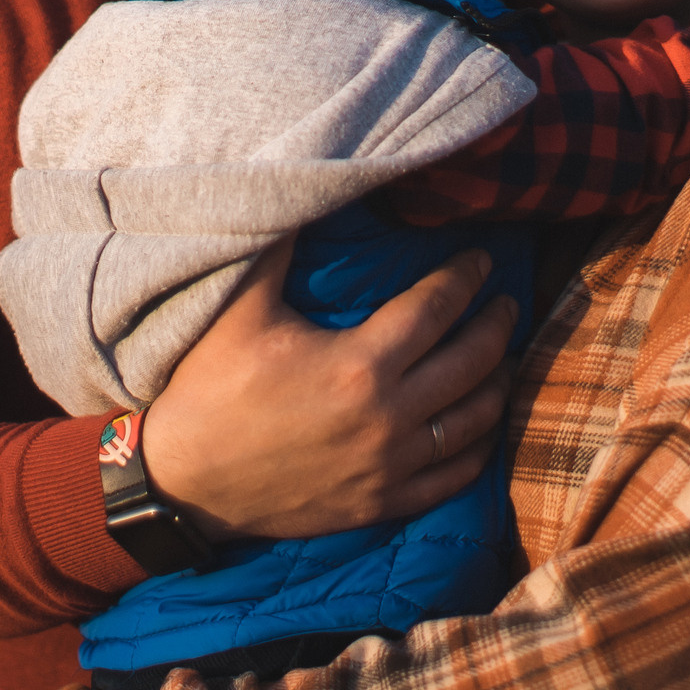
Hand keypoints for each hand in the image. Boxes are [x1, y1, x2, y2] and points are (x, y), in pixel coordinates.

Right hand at [143, 239, 514, 542]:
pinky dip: (479, 449)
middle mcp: (389, 417)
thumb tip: (301, 186)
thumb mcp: (241, 309)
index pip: (437, 308)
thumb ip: (278, 246)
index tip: (481, 259)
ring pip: (473, 421)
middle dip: (495, 324)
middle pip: (471, 361)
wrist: (183, 483)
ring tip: (504, 356)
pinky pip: (454, 477)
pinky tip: (484, 428)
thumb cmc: (209, 390)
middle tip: (505, 301)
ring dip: (497, 383)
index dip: (465, 277)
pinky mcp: (382, 504)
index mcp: (361, 364)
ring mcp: (390, 466)